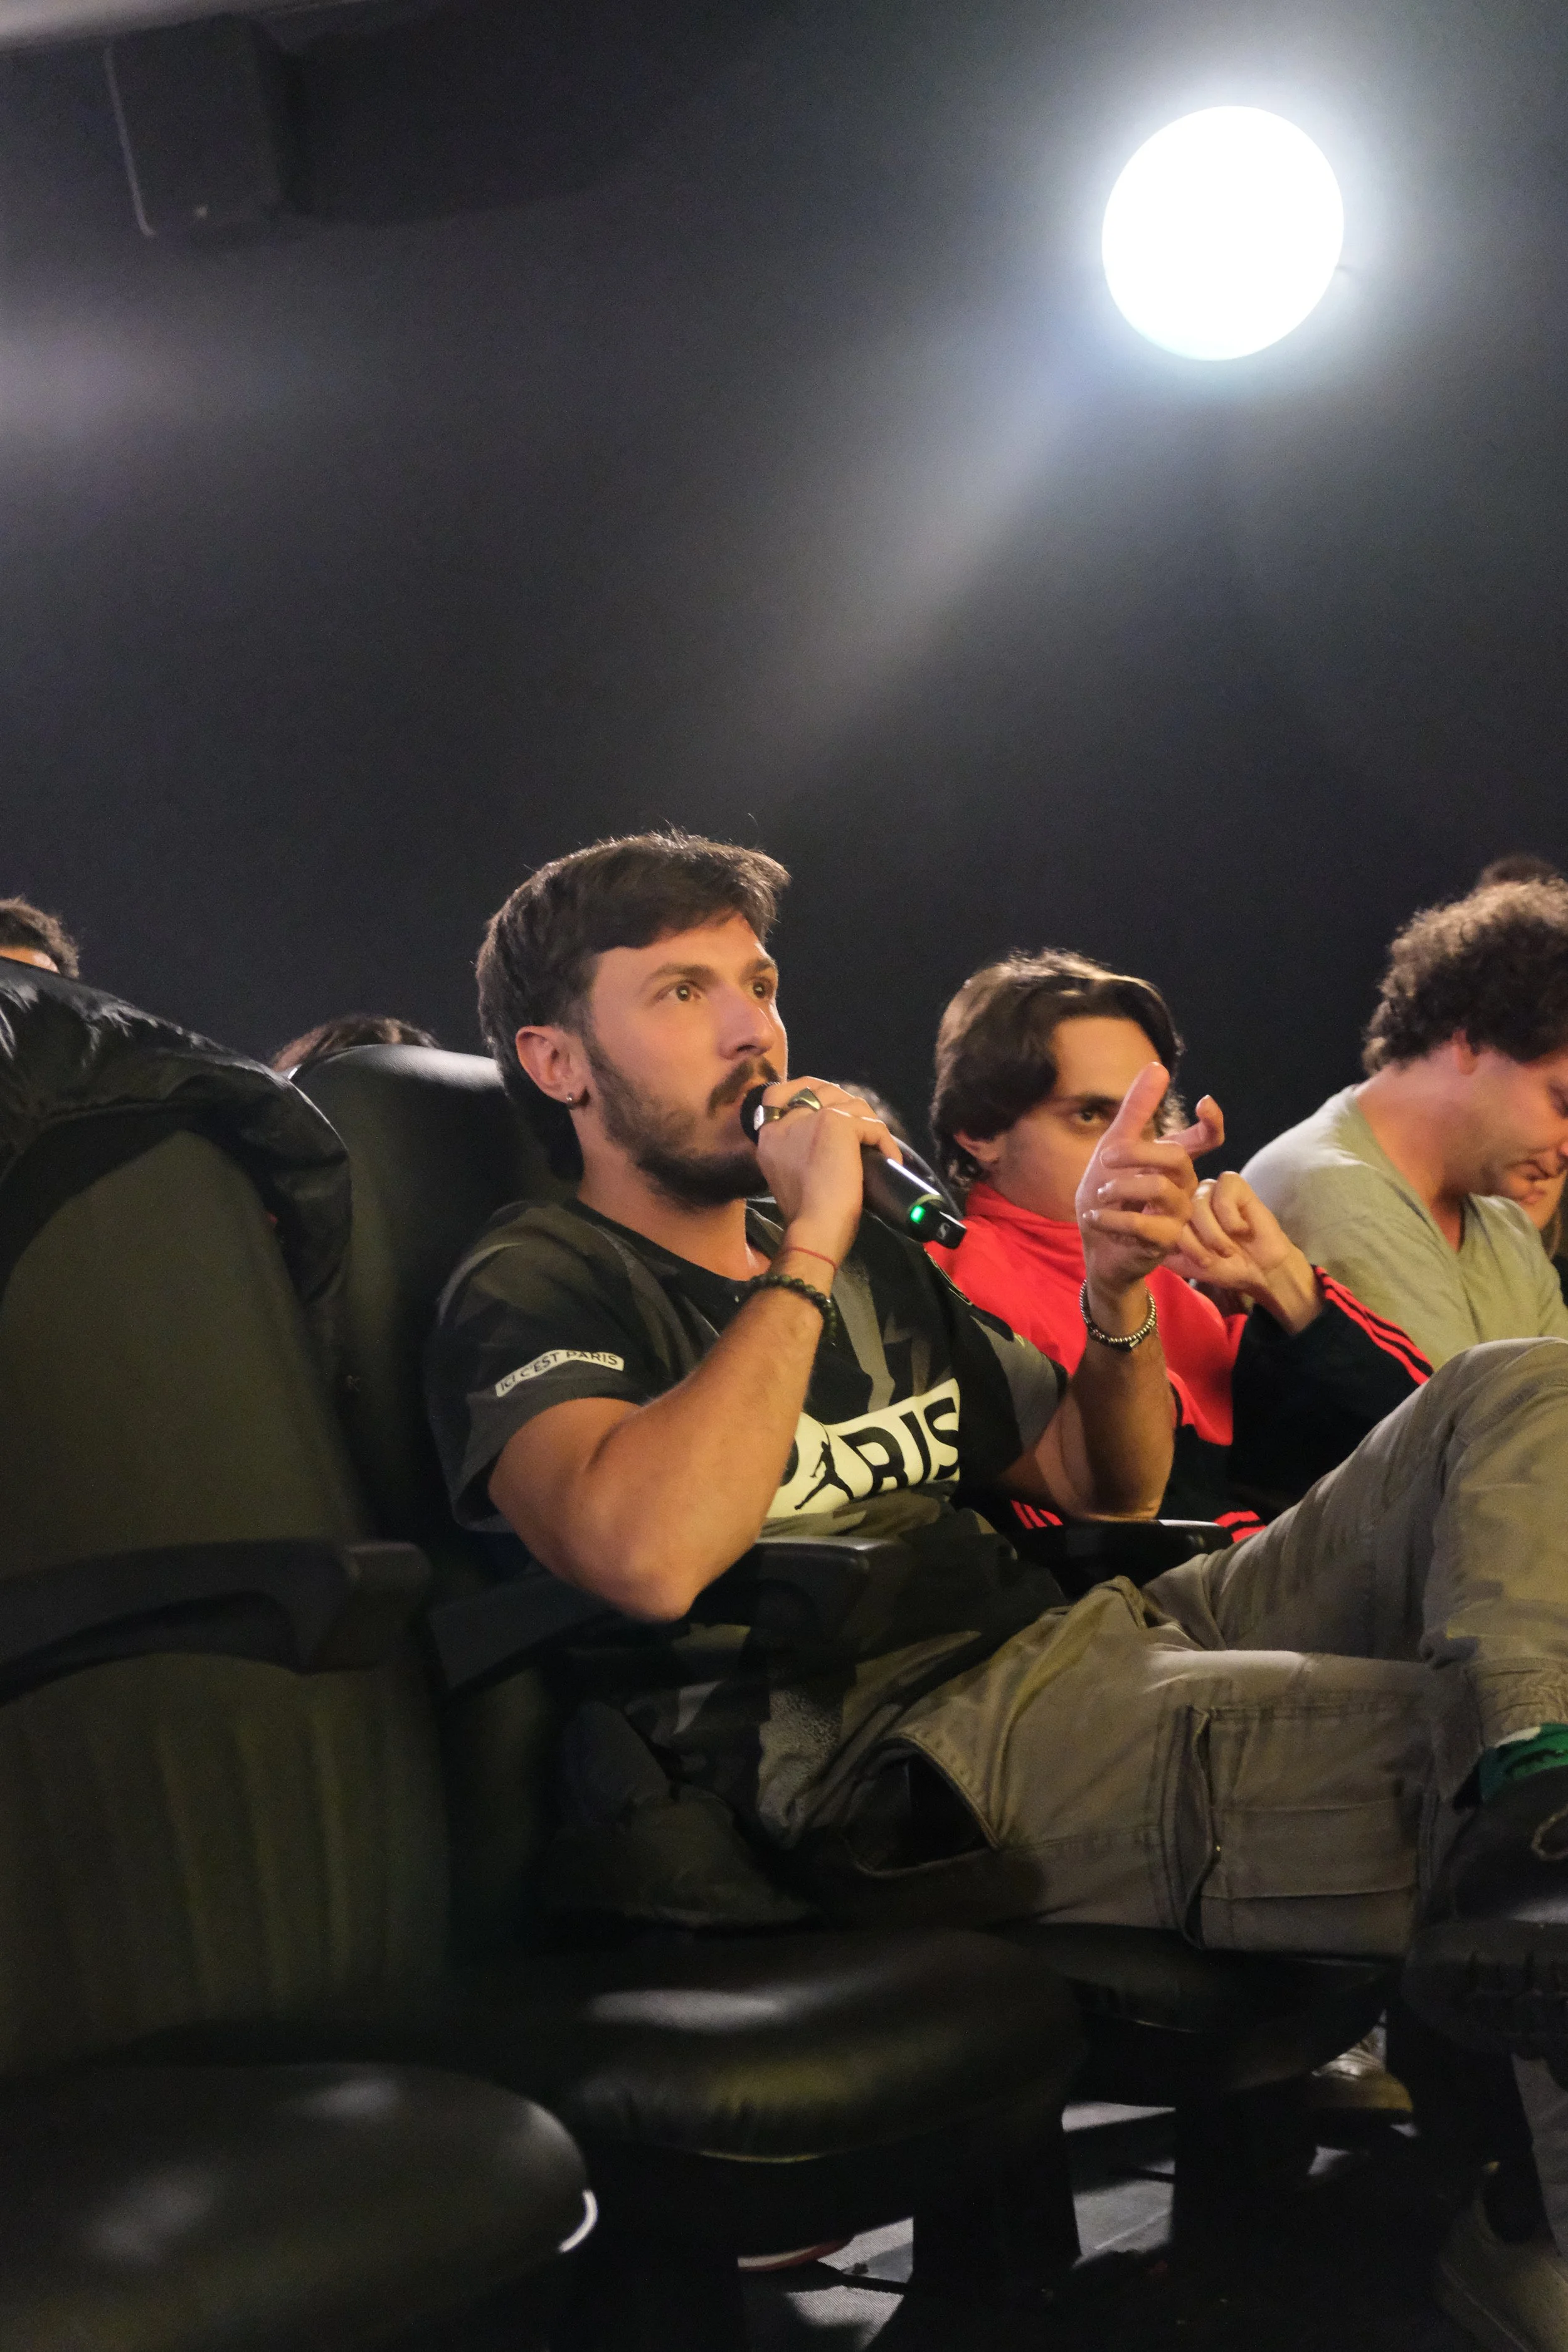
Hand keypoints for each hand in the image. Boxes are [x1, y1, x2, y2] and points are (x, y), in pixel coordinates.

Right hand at [752, 1078, 900, 1271]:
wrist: (814, 1229)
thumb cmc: (805, 1215)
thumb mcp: (789, 1175)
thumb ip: (795, 1150)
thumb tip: (824, 1142)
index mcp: (770, 1135)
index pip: (779, 1092)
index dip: (808, 1091)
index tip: (830, 1108)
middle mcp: (786, 1121)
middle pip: (821, 1089)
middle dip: (847, 1104)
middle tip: (864, 1130)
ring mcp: (811, 1119)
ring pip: (851, 1104)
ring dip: (870, 1124)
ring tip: (878, 1149)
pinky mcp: (837, 1124)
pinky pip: (871, 1124)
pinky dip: (885, 1142)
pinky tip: (890, 1159)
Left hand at [1076, 1066, 1221, 1322]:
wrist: (1097, 1247)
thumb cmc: (1108, 1197)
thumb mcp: (1113, 1148)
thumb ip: (1136, 1111)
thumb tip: (1158, 1066)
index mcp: (1174, 1163)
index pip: (1207, 1139)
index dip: (1213, 1122)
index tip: (1206, 1103)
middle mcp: (1183, 1186)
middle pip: (1176, 1157)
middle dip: (1136, 1153)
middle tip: (1105, 1158)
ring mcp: (1178, 1215)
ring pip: (1160, 1188)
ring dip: (1120, 1188)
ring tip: (1099, 1196)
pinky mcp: (1166, 1241)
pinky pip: (1144, 1223)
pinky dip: (1113, 1218)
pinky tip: (1095, 1217)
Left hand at [1167, 1172, 1320, 1332]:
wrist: (1259, 1270)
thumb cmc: (1222, 1266)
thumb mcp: (1183, 1263)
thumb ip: (1160, 1247)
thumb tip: (1140, 1232)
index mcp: (1171, 1214)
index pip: (1158, 1222)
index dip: (1183, 1247)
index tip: (1202, 1263)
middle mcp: (1186, 1197)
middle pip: (1177, 1215)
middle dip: (1197, 1245)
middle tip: (1214, 1258)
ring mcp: (1207, 1187)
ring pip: (1198, 1207)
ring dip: (1216, 1237)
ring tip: (1228, 1249)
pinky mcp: (1232, 1182)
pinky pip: (1222, 1198)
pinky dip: (1232, 1221)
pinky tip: (1243, 1229)